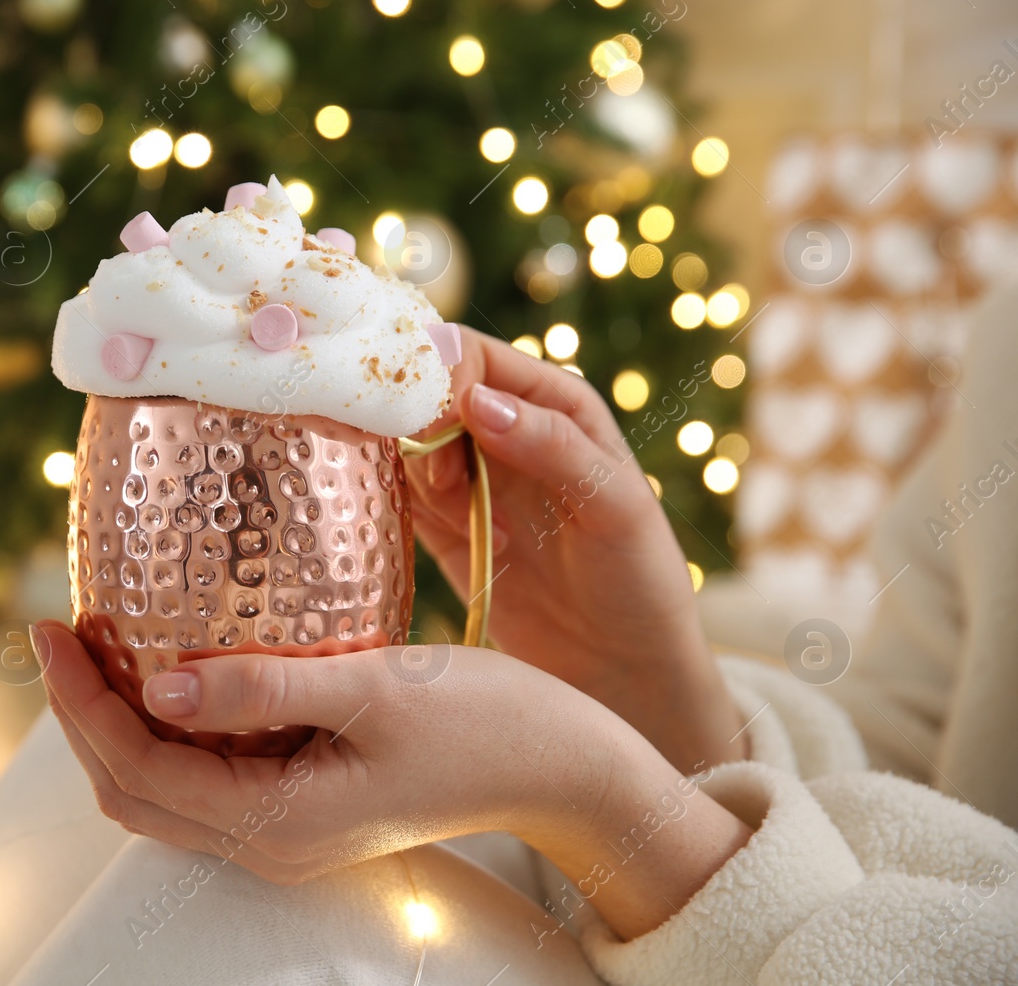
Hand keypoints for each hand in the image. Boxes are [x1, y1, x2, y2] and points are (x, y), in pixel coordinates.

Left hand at [33, 620, 750, 940]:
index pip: (135, 769)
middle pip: (132, 788)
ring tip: (101, 637)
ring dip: (121, 717)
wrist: (566, 769)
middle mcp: (269, 838)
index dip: (80, 702)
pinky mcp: (304, 799)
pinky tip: (176, 660)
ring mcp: (286, 825)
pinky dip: (172, 721)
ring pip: (165, 783)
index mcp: (276, 821)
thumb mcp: (380, 690)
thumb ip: (269, 689)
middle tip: (61, 629)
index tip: (52, 625)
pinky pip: (208, 770)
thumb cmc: (489, 723)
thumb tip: (161, 688)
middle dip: (82, 714)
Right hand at [405, 329, 746, 769]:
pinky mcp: (440, 530)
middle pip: (422, 394)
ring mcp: (468, 480)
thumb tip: (476, 401)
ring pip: (401, 444)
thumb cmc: (638, 583)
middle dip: (412, 428)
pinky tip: (430, 535)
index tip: (432, 425)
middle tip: (445, 486)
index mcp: (552, 403)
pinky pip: (395, 497)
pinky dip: (391, 505)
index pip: (470, 356)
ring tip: (464, 526)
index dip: (437, 376)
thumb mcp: (613, 507)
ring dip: (412, 477)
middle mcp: (504, 430)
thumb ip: (550, 446)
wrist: (624, 674)